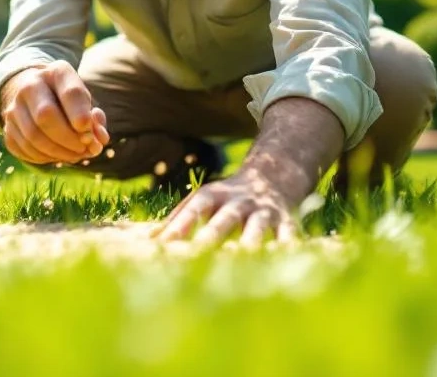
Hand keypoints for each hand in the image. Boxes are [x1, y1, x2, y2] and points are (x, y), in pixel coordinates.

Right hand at [0, 61, 110, 165]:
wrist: (36, 94)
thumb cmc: (69, 101)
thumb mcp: (86, 103)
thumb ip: (95, 121)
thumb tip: (97, 142)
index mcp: (57, 72)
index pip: (70, 93)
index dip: (81, 116)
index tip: (89, 133)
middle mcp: (30, 85)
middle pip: (45, 116)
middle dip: (68, 139)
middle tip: (84, 148)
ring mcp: (14, 106)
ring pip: (33, 136)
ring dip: (58, 152)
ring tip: (75, 155)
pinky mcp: (7, 127)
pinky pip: (24, 148)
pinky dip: (44, 157)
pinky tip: (57, 155)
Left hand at [152, 170, 301, 247]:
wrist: (274, 176)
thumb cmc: (229, 199)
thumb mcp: (205, 200)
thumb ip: (178, 219)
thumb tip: (149, 241)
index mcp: (214, 196)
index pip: (193, 209)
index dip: (179, 226)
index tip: (163, 246)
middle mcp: (238, 202)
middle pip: (224, 219)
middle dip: (211, 236)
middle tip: (197, 254)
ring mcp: (263, 211)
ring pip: (257, 227)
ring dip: (251, 242)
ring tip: (244, 258)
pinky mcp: (286, 220)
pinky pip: (288, 234)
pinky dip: (287, 246)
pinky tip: (286, 260)